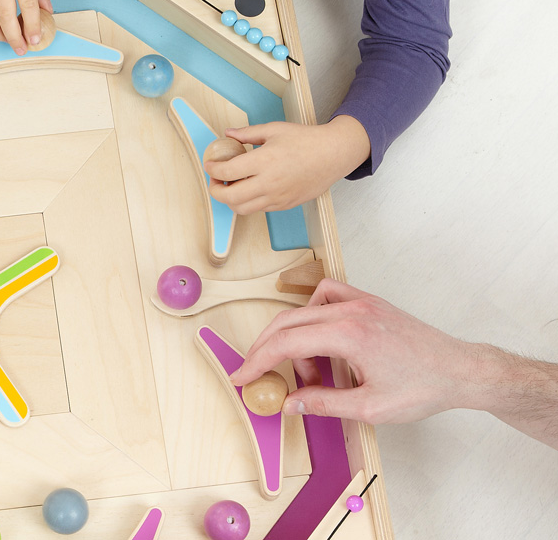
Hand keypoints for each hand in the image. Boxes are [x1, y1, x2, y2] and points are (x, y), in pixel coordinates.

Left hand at [204, 115, 370, 213]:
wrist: (333, 154)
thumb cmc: (306, 140)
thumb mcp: (274, 130)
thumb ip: (247, 133)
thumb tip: (227, 133)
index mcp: (264, 161)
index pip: (227, 172)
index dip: (213, 170)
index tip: (210, 165)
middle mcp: (269, 183)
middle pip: (230, 198)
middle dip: (215, 190)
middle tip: (215, 181)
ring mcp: (278, 197)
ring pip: (242, 209)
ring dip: (230, 200)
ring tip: (230, 187)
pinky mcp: (285, 204)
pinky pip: (259, 209)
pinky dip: (248, 202)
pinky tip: (249, 189)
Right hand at [229, 279, 483, 423]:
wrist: (460, 370)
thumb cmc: (423, 387)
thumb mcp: (370, 407)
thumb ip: (323, 403)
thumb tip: (290, 404)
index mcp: (349, 335)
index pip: (286, 343)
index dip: (258, 361)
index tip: (242, 377)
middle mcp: (351, 311)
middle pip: (287, 323)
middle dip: (266, 349)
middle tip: (256, 373)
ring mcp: (361, 303)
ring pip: (304, 309)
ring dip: (294, 337)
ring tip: (311, 370)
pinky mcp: (369, 302)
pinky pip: (327, 296)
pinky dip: (313, 312)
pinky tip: (321, 336)